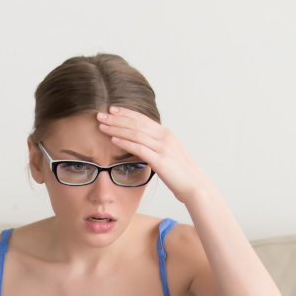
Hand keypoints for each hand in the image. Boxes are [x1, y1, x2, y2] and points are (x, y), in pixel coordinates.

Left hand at [96, 106, 212, 204]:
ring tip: (102, 126)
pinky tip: (113, 140)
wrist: (195, 186)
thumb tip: (142, 146)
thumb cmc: (180, 174)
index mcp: (166, 134)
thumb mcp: (168, 155)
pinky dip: (125, 143)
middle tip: (100, 115)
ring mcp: (163, 148)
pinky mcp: (160, 160)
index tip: (112, 109)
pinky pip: (139, 148)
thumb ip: (156, 147)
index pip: (142, 119)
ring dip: (117, 129)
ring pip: (135, 133)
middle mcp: (164, 137)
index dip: (126, 113)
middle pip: (136, 123)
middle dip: (116, 118)